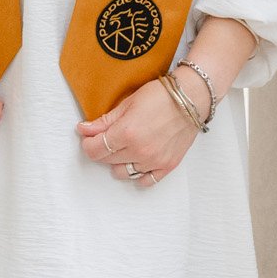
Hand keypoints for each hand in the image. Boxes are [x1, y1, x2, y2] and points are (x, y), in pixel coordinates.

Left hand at [77, 78, 196, 185]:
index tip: (89, 138)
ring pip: (124, 172)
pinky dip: (138, 174)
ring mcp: (154, 161)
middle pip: (107, 160)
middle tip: (108, 137)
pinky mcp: (167, 166)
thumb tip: (84, 130)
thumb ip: (104, 121)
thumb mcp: (128, 103)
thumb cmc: (162, 96)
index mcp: (126, 132)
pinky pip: (145, 181)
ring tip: (124, 148)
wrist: (192, 98)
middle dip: (102, 149)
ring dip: (118, 162)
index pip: (95, 149)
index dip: (88, 143)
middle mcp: (139, 150)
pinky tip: (137, 161)